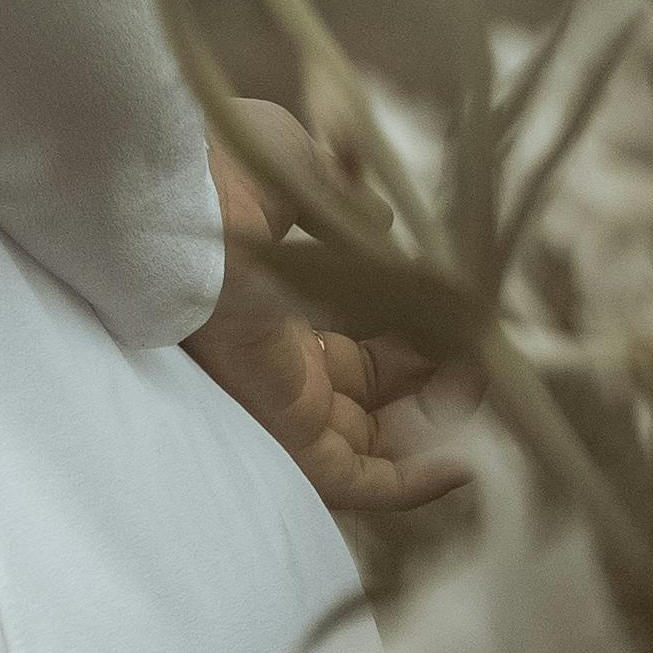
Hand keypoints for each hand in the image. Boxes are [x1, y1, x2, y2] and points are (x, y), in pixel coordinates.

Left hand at [184, 96, 476, 517]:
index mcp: (281, 293)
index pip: (359, 332)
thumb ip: (344, 197)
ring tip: (482, 391)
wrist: (170, 201)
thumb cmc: (219, 171)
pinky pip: (355, 482)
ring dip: (436, 427)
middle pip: (374, 391)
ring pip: (375, 440)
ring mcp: (285, 396)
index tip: (459, 315)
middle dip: (434, 378)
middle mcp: (284, 353)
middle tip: (480, 356)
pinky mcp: (287, 429)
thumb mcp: (296, 168)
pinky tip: (462, 463)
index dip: (414, 329)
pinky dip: (410, 484)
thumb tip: (383, 221)